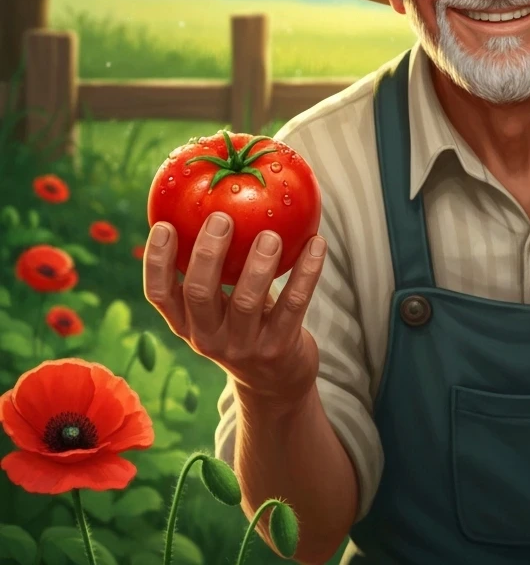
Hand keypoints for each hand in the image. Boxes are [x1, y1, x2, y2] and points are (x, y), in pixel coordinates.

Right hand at [143, 211, 326, 402]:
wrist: (276, 383)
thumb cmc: (245, 325)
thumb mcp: (221, 305)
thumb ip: (215, 268)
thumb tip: (218, 201)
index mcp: (186, 324)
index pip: (158, 294)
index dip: (156, 261)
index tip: (164, 225)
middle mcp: (207, 338)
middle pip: (199, 294)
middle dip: (208, 254)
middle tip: (222, 218)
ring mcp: (243, 347)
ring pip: (246, 302)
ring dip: (259, 265)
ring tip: (270, 234)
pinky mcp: (279, 348)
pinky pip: (294, 305)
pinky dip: (306, 272)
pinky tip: (317, 243)